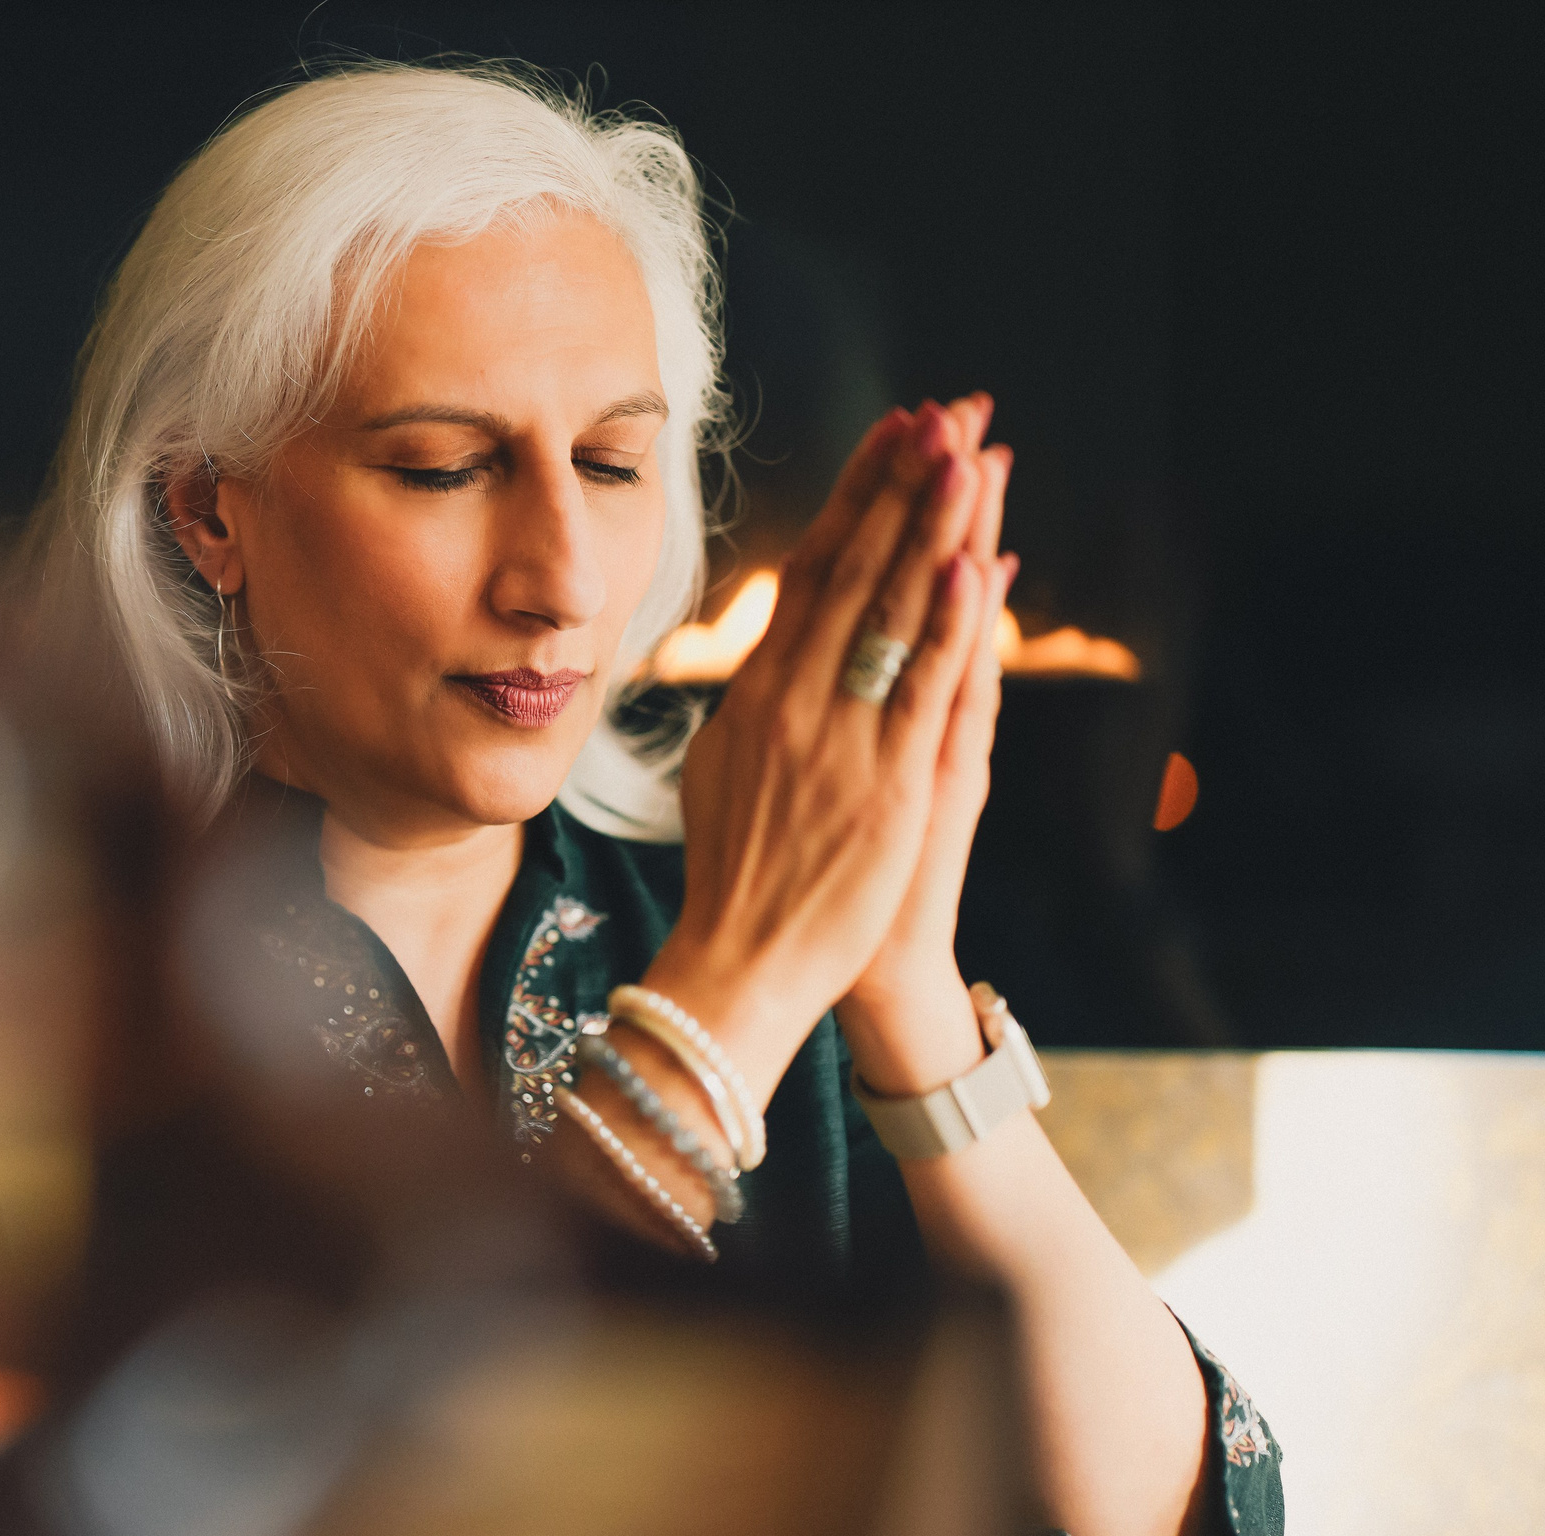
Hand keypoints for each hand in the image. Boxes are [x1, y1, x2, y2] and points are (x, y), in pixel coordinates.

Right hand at [646, 400, 996, 1101]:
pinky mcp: (888, 786)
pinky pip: (923, 689)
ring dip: (931, 527)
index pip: (812, 570)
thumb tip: (766, 660)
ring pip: (891, 614)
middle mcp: (794, 703)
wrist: (739, 967)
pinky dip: (949, 625)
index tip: (891, 434)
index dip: (856, 497)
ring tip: (966, 453)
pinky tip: (971, 563)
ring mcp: (840, 740)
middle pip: (855, 571)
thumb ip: (751, 711)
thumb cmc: (734, 880)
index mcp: (756, 694)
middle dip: (902, 486)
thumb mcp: (721, 775)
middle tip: (944, 411)